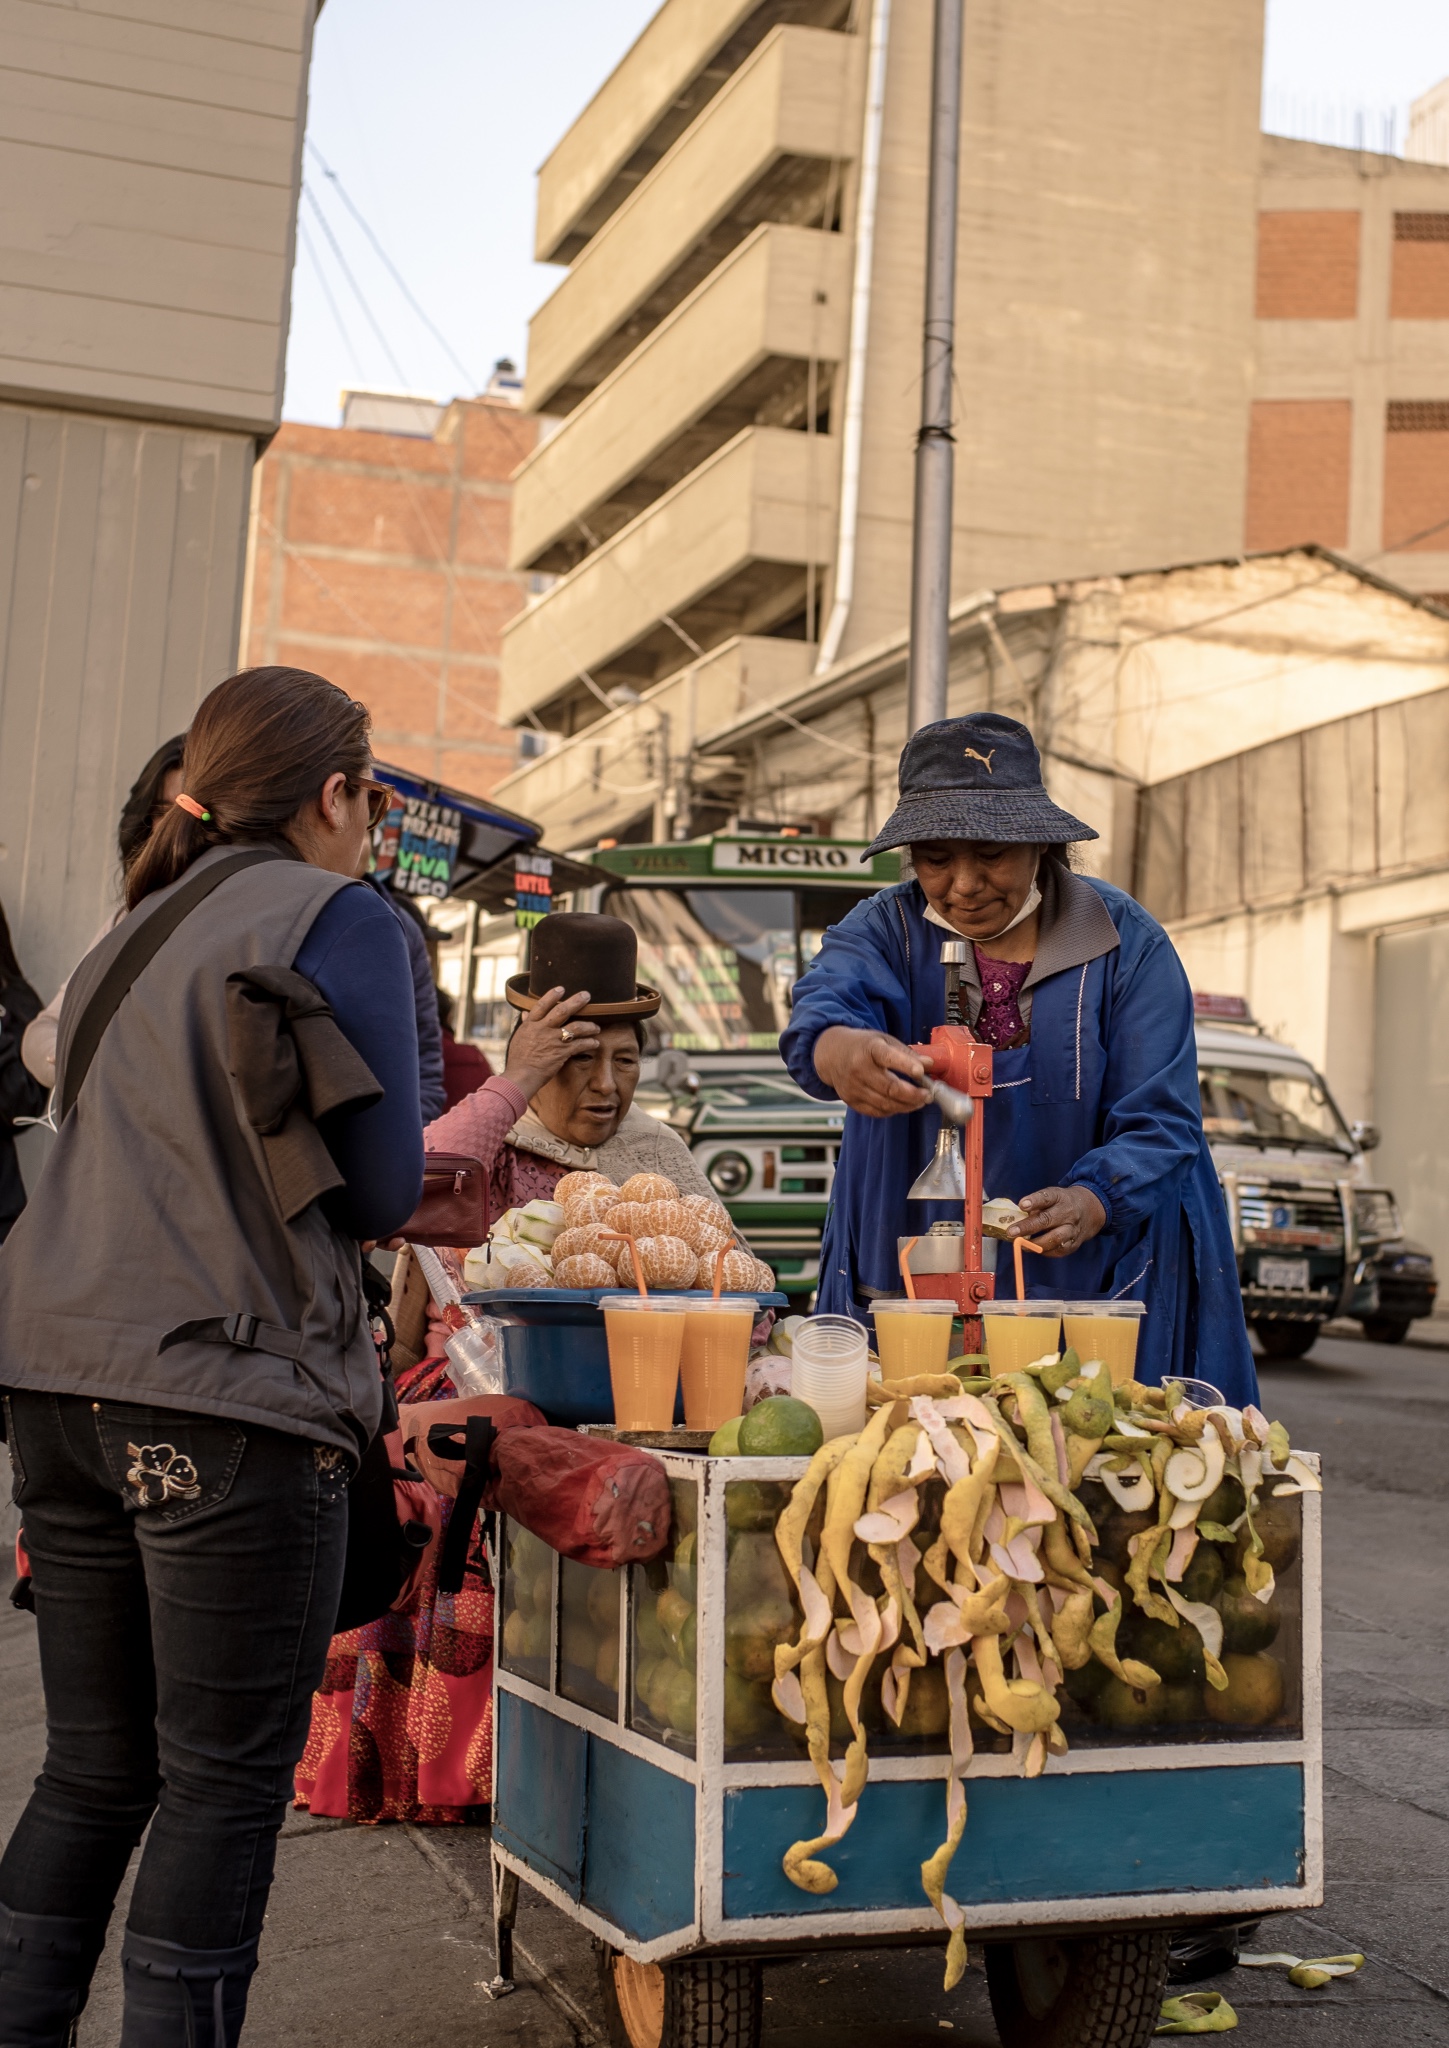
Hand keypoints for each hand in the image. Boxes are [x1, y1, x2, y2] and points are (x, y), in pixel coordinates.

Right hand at [505, 986, 600, 1098]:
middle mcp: (543, 1029)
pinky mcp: (562, 1052)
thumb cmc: (518, 1060)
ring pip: (576, 1027)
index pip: (542, 1005)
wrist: (521, 1076)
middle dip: (576, 1001)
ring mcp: (553, 1040)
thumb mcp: (518, 1038)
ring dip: (589, 1026)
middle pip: (562, 1011)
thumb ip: (525, 1024)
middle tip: (587, 995)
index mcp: (531, 1025)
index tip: (561, 988)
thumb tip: (525, 1013)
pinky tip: (595, 1043)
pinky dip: (590, 1043)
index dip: (552, 995)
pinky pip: (580, 1044)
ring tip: (596, 1027)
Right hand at [813, 1025, 932, 1118]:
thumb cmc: (862, 1046)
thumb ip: (907, 1053)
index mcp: (869, 1049)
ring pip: (885, 1103)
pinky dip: (893, 1110)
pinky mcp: (851, 1100)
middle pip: (889, 1087)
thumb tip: (929, 1064)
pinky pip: (876, 1111)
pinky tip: (902, 1105)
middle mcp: (859, 1069)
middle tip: (928, 1095)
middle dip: (913, 1094)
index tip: (921, 1072)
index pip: (888, 1057)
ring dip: (906, 1105)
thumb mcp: (884, 1040)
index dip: (905, 1065)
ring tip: (919, 1101)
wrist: (832, 1054)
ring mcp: (853, 1087)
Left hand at [1012, 1185, 1106, 1256]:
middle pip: (1048, 1220)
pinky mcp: (1074, 1243)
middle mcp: (1068, 1212)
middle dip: (1028, 1227)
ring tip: (1021, 1244)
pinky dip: (1045, 1251)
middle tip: (1011, 1232)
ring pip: (1055, 1238)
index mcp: (1060, 1197)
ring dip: (1035, 1243)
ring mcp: (1073, 1229)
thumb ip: (1036, 1205)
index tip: (1022, 1205)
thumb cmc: (1062, 1203)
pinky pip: (1059, 1250)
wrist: (1090, 1210)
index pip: (1047, 1197)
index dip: (1034, 1201)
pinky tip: (1034, 1248)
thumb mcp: (1052, 1196)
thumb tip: (1017, 1217)